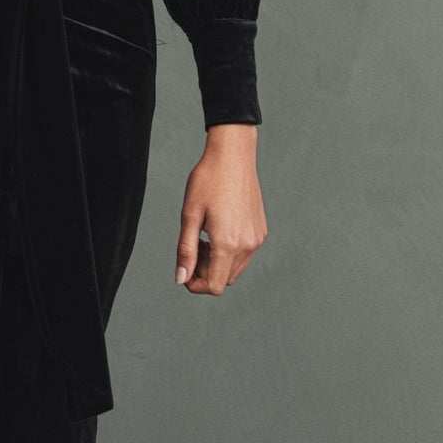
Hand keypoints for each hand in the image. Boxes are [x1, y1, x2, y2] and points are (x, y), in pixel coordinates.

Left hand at [175, 125, 266, 292]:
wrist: (233, 156)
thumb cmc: (207, 180)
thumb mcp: (189, 216)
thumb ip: (185, 251)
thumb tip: (181, 279)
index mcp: (228, 243)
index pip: (214, 286)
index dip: (195, 285)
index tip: (184, 268)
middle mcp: (247, 245)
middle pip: (225, 280)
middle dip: (205, 272)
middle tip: (193, 246)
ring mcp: (257, 239)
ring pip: (235, 270)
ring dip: (217, 263)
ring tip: (205, 237)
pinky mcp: (261, 231)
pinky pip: (245, 255)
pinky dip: (229, 252)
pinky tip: (219, 229)